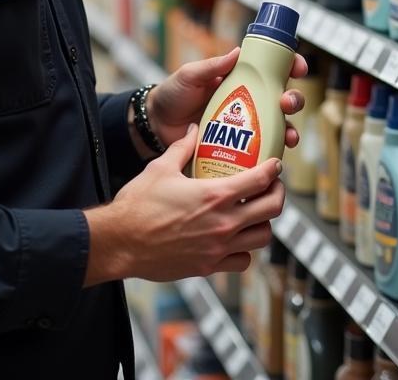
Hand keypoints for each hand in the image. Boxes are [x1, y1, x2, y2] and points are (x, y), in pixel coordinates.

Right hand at [84, 125, 284, 284]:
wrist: (120, 242)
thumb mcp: (161, 168)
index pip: (259, 180)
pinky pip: (242, 261)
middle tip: (273, 186)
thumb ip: (183, 147)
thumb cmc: (138, 205)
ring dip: (264, 223)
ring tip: (256, 213)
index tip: (276, 165)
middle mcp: (223, 224)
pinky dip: (245, 250)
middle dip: (278, 194)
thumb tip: (194, 129)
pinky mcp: (208, 267)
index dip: (273, 170)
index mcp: (214, 195)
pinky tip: (236, 239)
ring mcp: (218, 249)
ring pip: (262, 237)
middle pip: (271, 209)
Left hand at [146, 47, 308, 150]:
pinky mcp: (239, 147)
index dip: (291, 66)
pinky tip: (274, 158)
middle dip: (294, 100)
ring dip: (290, 130)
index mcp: (240, 79)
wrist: (157, 125)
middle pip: (283, 99)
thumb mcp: (191, 74)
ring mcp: (246, 126)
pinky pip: (262, 151)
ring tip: (288, 136)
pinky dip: (272, 154)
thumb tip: (237, 51)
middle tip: (286, 103)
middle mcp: (248, 101)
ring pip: (279, 127)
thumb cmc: (173, 94)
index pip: (273, 69)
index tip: (297, 67)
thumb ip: (212, 65)